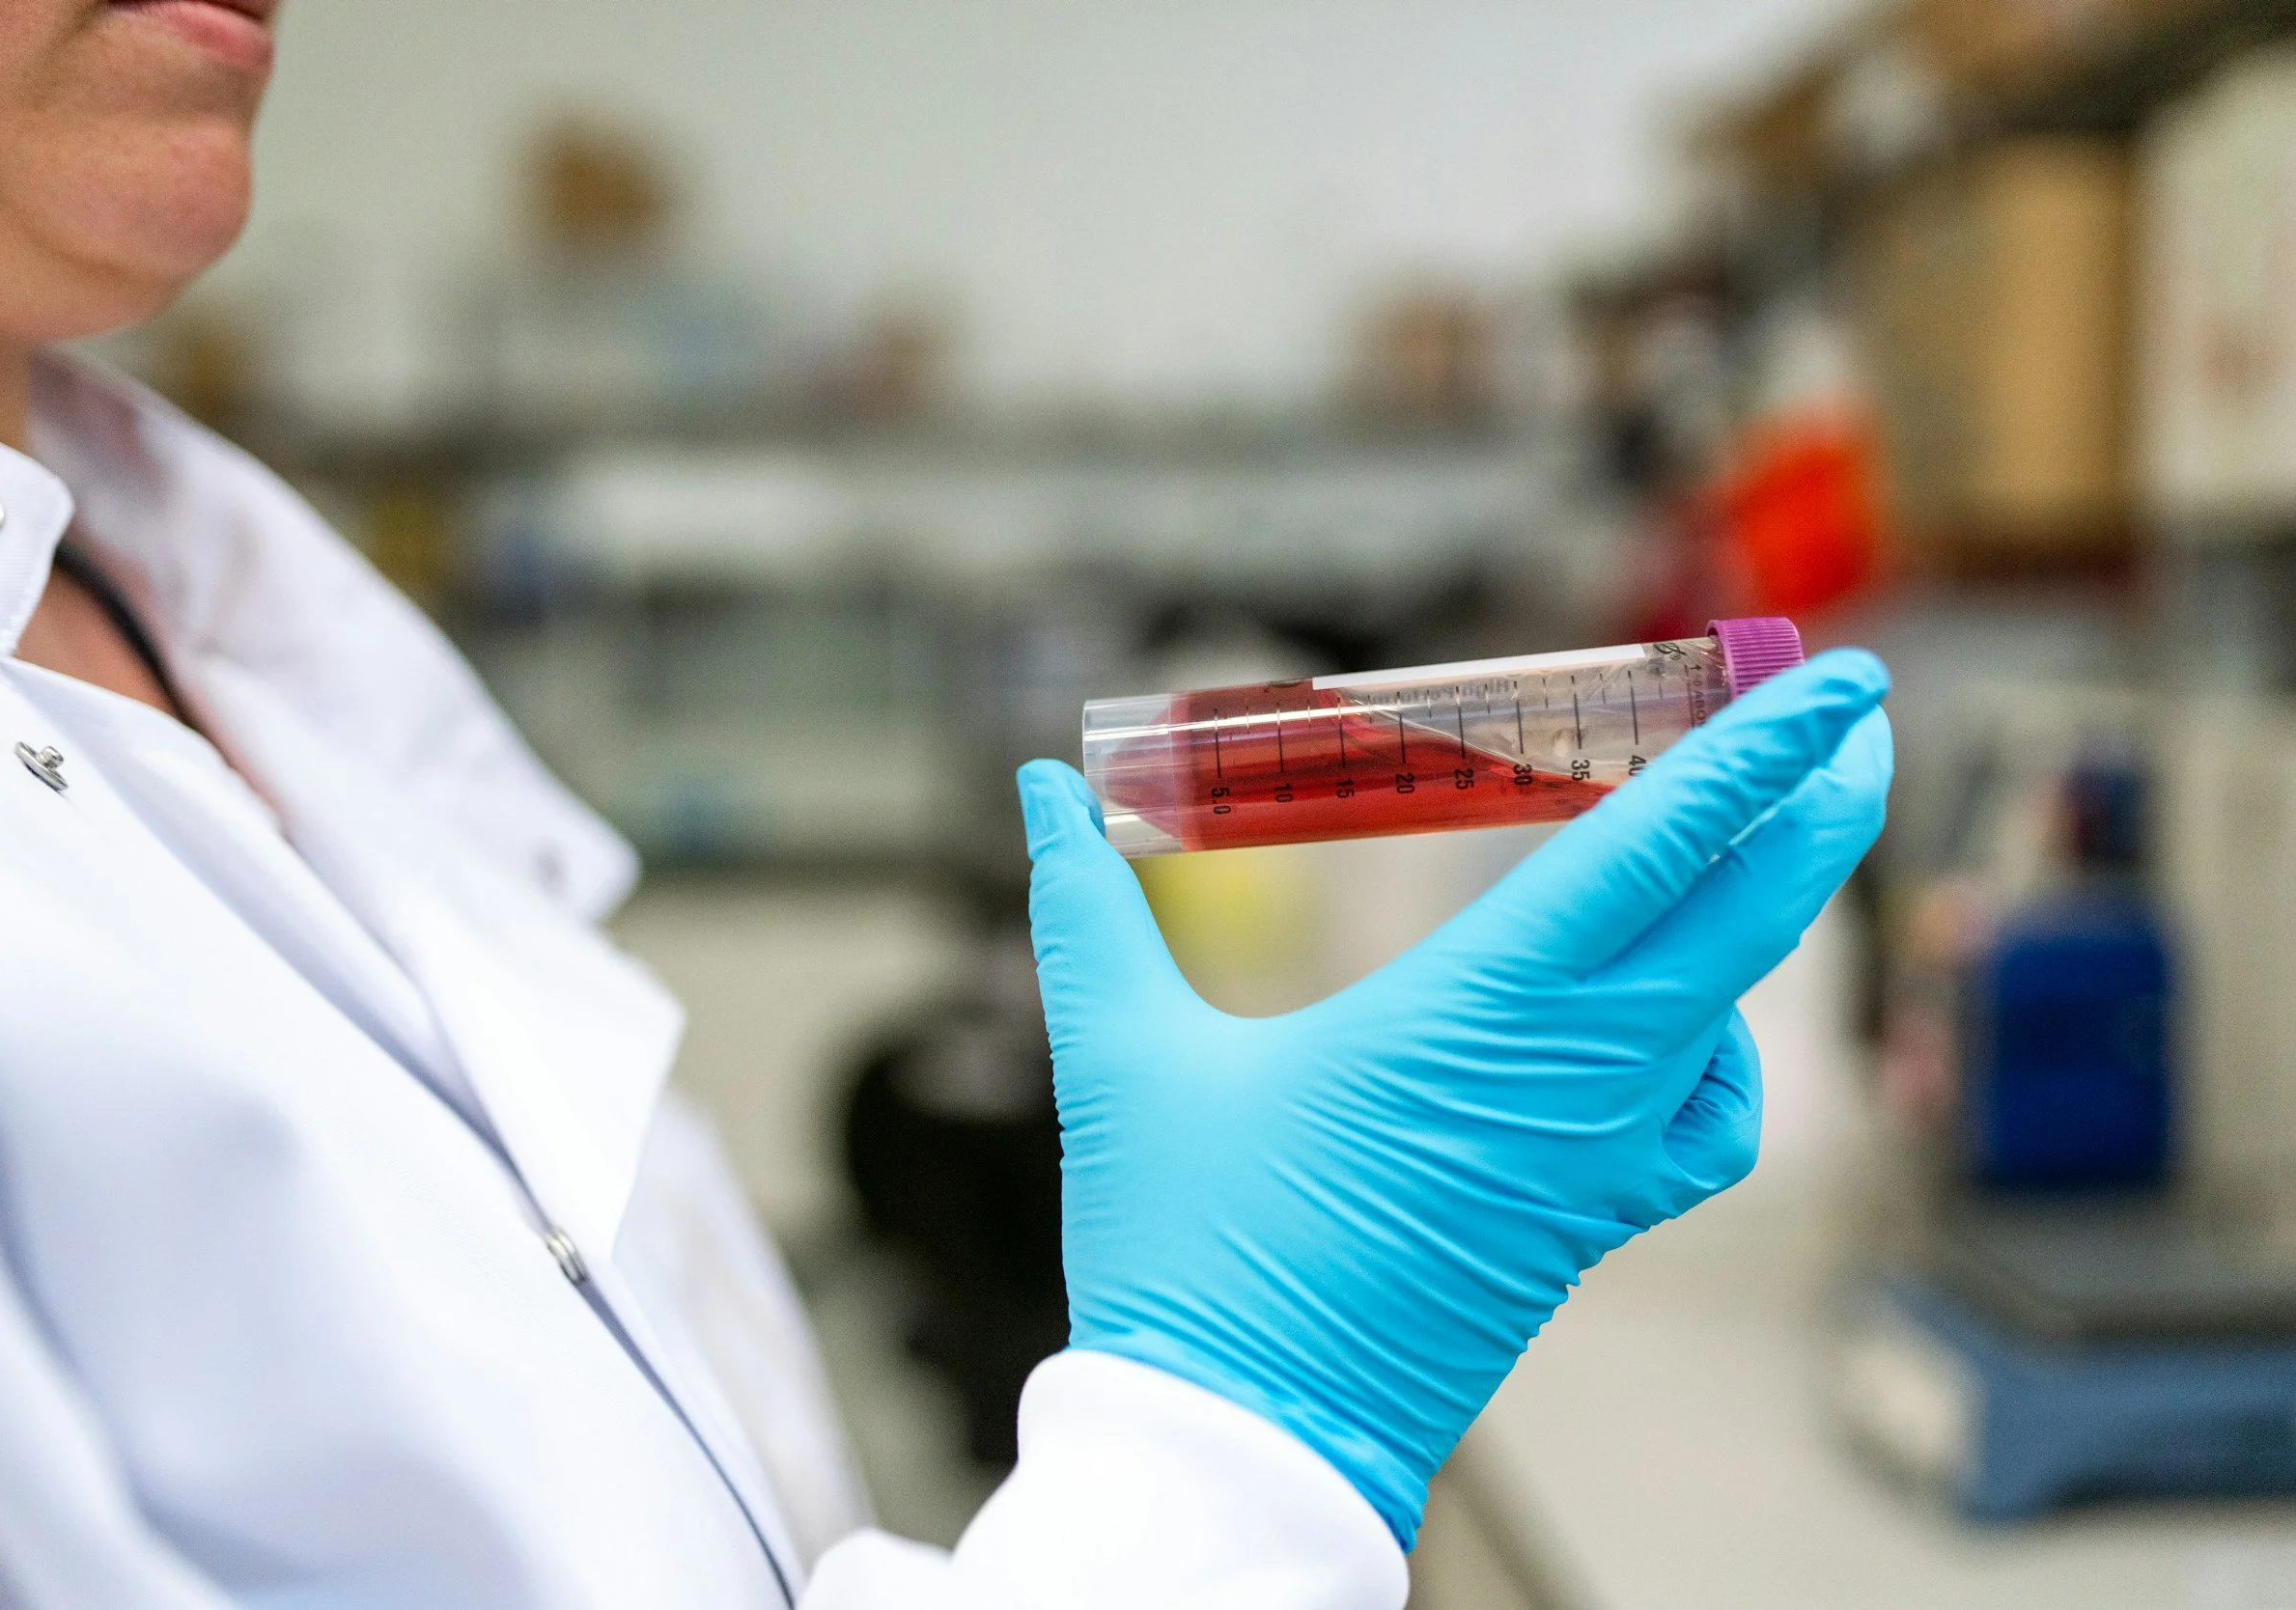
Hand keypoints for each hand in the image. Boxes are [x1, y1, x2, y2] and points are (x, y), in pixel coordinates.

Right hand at [1018, 649, 1890, 1544]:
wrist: (1241, 1444)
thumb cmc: (1185, 1257)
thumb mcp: (1120, 1064)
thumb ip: (1082, 913)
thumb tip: (1034, 793)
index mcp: (1466, 1014)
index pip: (1654, 850)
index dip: (1755, 753)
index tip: (1835, 681)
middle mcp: (1564, 1077)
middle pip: (1744, 916)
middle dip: (1815, 802)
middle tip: (1860, 717)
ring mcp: (1593, 1158)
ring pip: (1729, 1004)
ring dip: (1769, 905)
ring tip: (1779, 827)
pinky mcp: (1589, 1221)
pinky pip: (1704, 1124)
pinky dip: (1719, 1054)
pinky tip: (1683, 1023)